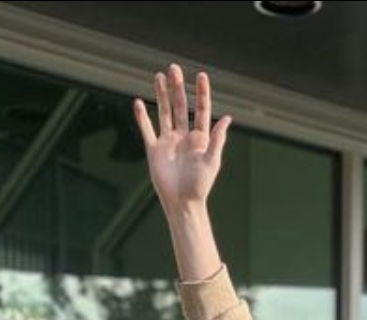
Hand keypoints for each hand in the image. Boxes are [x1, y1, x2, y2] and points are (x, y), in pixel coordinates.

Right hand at [132, 64, 229, 214]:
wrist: (182, 203)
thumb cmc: (200, 185)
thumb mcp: (212, 161)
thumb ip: (217, 139)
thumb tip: (228, 118)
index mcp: (200, 138)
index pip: (201, 110)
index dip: (201, 93)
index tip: (201, 76)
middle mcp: (184, 136)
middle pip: (180, 106)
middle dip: (178, 87)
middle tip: (174, 68)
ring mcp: (168, 141)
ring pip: (164, 112)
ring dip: (161, 95)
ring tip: (159, 76)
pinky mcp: (154, 150)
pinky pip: (147, 130)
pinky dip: (142, 117)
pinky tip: (138, 102)